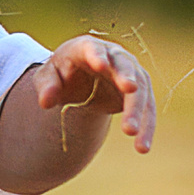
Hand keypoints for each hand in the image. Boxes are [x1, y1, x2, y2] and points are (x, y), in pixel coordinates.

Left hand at [34, 34, 155, 153]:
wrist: (81, 81)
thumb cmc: (62, 75)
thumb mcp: (47, 78)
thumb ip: (46, 87)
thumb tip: (46, 101)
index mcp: (87, 48)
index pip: (93, 48)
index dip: (97, 55)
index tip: (101, 65)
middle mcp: (114, 56)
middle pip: (124, 65)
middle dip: (126, 77)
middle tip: (130, 88)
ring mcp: (131, 72)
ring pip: (140, 89)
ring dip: (138, 110)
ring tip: (131, 132)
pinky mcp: (140, 90)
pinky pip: (147, 109)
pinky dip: (147, 127)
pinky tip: (142, 146)